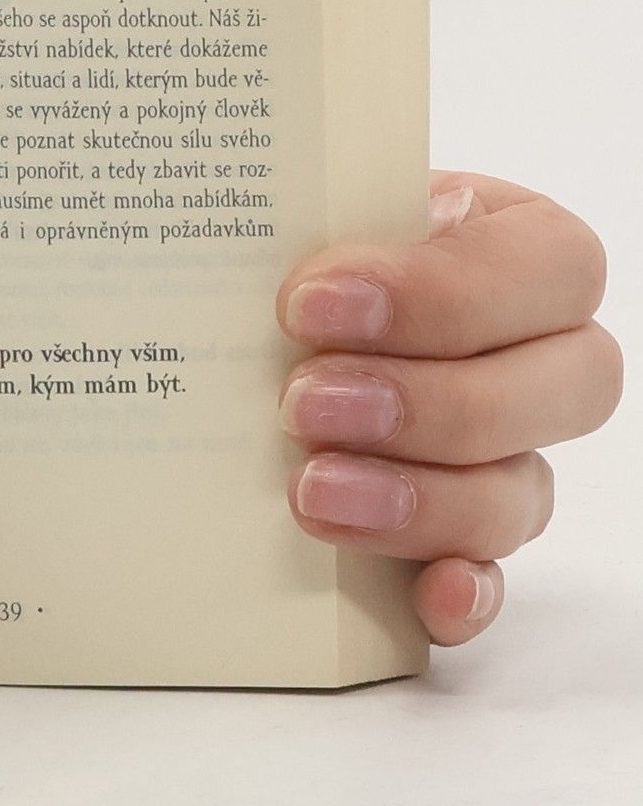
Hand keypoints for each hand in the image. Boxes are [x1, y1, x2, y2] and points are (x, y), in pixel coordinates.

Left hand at [277, 173, 620, 644]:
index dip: (441, 294)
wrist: (238, 310)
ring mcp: (508, 451)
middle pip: (567, 386)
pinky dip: (464, 594)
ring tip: (308, 489)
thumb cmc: (283, 242)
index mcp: (518, 245)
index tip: (308, 304)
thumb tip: (356, 239)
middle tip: (303, 404)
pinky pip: (490, 577)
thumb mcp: (304, 208)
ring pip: (522, 491)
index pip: (550, 267)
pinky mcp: (458, 534)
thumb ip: (330, 210)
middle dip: (431, 402)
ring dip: (422, 498)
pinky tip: (430, 596)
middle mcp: (539, 351)